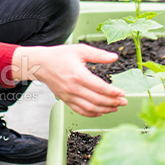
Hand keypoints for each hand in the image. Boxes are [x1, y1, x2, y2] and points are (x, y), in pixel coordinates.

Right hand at [11, 44, 126, 116]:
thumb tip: (114, 57)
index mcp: (79, 75)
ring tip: (115, 107)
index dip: (113, 92)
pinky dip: (92, 114)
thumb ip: (98, 54)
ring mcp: (69, 96)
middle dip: (113, 102)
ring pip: (90, 108)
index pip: (100, 88)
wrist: (40, 64)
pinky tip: (100, 112)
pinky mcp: (66, 100)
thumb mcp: (80, 50)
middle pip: (97, 100)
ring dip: (105, 110)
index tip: (122, 93)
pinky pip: (81, 111)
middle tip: (123, 101)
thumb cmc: (59, 56)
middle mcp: (74, 88)